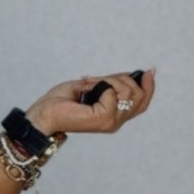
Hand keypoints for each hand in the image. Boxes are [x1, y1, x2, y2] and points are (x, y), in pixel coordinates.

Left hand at [25, 69, 155, 136]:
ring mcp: (111, 122)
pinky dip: (99, 84)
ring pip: (128, 91)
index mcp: (115, 116)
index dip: (149, 86)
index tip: (148, 71)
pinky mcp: (103, 119)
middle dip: (122, 78)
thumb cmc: (62, 101)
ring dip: (108, 79)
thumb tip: (140, 73)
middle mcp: (115, 122)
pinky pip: (112, 92)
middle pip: (139, 95)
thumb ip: (116, 83)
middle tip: (97, 79)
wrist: (44, 113)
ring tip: (88, 84)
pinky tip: (85, 89)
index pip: (142, 103)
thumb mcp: (95, 86)